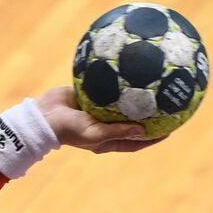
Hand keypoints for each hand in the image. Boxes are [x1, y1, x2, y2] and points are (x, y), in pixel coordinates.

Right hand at [34, 86, 164, 154]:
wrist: (42, 116)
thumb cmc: (67, 129)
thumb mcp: (94, 133)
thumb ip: (117, 131)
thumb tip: (143, 130)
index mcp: (106, 140)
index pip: (135, 141)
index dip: (153, 137)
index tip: (170, 129)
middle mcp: (104, 126)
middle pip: (131, 122)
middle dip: (148, 116)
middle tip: (166, 105)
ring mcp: (98, 111)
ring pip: (121, 104)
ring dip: (135, 97)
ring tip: (152, 85)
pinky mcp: (91, 96)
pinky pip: (109, 89)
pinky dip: (119, 83)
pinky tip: (130, 72)